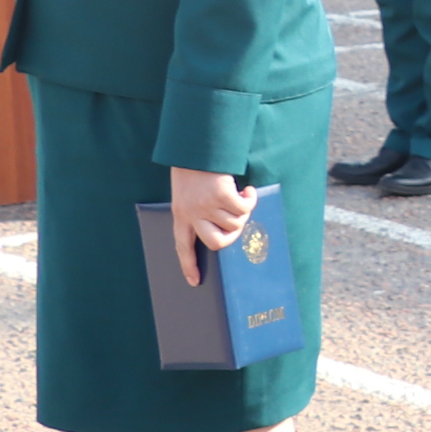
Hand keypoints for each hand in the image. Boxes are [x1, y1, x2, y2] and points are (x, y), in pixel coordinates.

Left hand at [167, 167, 255, 286]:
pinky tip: (248, 190)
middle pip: (216, 243)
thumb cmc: (193, 173)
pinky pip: (244, 208)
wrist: (196, 149)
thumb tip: (226, 229)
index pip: (183, 247)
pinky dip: (250, 199)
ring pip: (235, 223)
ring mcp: (207, 205)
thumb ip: (198, 213)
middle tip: (238, 224)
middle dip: (232, 237)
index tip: (194, 282)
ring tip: (241, 197)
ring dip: (243, 211)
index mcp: (180, 215)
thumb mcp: (187, 196)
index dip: (188, 265)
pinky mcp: (222, 195)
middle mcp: (192, 213)